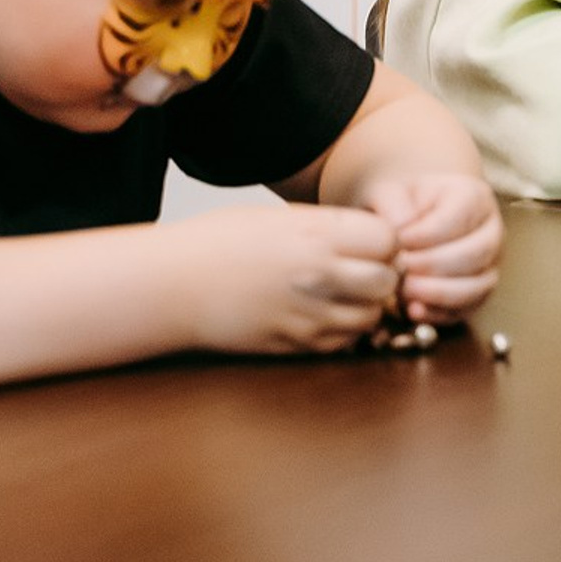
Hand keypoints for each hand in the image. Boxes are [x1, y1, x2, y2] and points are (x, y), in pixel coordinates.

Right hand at [177, 204, 398, 355]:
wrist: (172, 283)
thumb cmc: (223, 241)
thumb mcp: (283, 218)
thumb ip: (331, 228)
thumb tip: (375, 239)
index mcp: (316, 234)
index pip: (388, 240)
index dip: (386, 242)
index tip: (371, 243)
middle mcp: (317, 274)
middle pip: (387, 281)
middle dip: (384, 276)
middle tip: (365, 271)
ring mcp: (305, 313)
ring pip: (369, 317)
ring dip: (367, 307)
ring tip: (345, 295)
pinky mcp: (291, 343)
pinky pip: (341, 343)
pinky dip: (344, 332)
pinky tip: (325, 316)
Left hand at [358, 173, 503, 324]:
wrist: (410, 218)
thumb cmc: (402, 204)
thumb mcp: (390, 191)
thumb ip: (392, 203)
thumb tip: (401, 231)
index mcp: (475, 196)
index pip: (458, 219)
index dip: (425, 235)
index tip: (397, 242)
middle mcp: (491, 230)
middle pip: (476, 253)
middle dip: (433, 266)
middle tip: (400, 268)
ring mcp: (490, 263)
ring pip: (479, 285)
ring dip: (439, 293)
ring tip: (405, 290)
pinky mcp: (478, 292)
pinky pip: (468, 309)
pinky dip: (440, 313)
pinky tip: (412, 309)